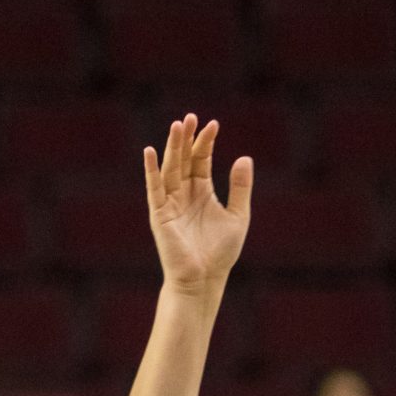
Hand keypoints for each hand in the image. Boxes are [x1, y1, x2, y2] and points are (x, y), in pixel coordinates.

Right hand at [144, 113, 254, 293]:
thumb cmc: (221, 252)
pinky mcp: (159, 214)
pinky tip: (150, 151)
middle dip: (187, 138)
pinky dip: (151, 170)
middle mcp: (183, 193)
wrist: (205, 279)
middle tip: (192, 117)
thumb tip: (245, 157)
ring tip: (177, 125)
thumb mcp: (238, 215)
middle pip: (184, 159)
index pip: (201, 159)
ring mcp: (170, 202)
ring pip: (170, 168)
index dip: (206, 142)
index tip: (214, 124)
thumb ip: (239, 187)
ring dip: (172, 147)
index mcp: (201, 191)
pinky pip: (154, 188)